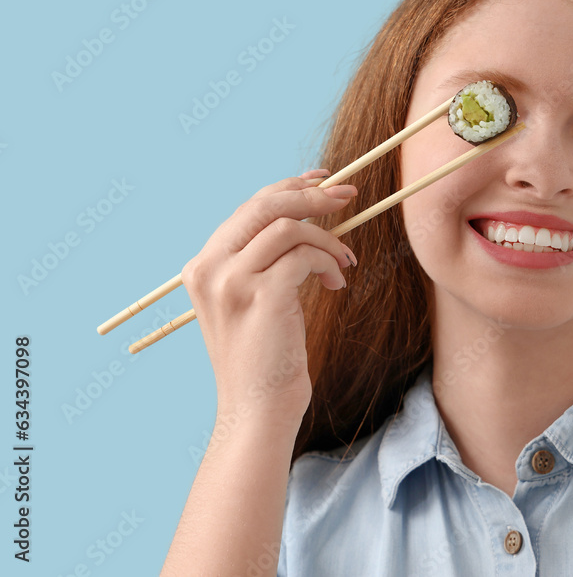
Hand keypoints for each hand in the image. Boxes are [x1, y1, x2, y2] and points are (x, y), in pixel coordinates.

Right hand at [181, 169, 356, 425]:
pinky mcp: (261, 297)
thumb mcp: (253, 302)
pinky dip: (328, 261)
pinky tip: (336, 282)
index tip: (323, 181)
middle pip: (265, 204)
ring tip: (345, 263)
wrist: (256, 411)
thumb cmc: (265, 359)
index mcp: (203, 266)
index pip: (249, 208)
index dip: (289, 187)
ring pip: (289, 227)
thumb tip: (307, 217)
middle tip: (350, 194)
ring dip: (328, 239)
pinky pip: (304, 256)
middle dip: (312, 194)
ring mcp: (231, 282)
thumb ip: (264, 261)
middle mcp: (209, 269)